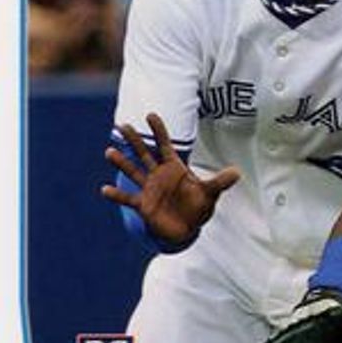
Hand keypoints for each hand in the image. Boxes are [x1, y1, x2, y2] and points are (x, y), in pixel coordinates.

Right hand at [101, 112, 239, 244]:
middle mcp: (159, 175)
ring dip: (122, 162)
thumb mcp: (210, 193)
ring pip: (134, 172)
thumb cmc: (198, 206)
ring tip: (110, 152)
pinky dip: (117, 195)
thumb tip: (237, 172)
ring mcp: (149, 189)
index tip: (151, 114)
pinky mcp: (143, 205)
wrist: (186, 227)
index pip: (165, 145)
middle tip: (123, 125)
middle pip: (145, 153)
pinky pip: (128, 198)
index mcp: (174, 168)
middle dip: (135, 140)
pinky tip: (104, 189)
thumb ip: (220, 182)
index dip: (159, 130)